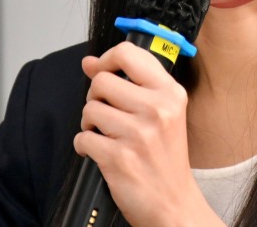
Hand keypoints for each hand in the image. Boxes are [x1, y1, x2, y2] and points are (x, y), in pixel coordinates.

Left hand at [74, 41, 223, 226]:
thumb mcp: (163, 112)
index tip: (99, 69)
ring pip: (89, 109)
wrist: (174, 203)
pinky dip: (84, 146)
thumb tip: (89, 62)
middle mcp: (157, 109)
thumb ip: (129, 82)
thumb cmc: (166, 157)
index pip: (127, 54)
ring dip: (90, 124)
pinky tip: (100, 152)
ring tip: (106, 135)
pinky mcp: (119, 158)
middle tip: (107, 114)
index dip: (105, 60)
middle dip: (96, 97)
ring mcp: (138, 134)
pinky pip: (82, 138)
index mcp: (170, 93)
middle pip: (101, 81)